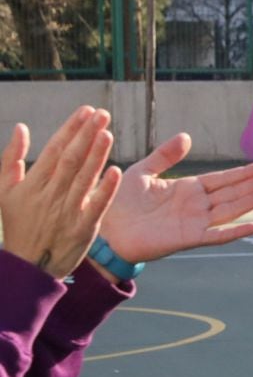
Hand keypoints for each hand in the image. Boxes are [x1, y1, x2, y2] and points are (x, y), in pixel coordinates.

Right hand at [0, 107, 120, 278]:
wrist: (28, 265)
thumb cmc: (19, 225)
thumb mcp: (5, 191)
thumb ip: (12, 159)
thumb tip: (21, 127)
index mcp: (33, 183)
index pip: (55, 149)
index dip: (71, 129)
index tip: (86, 111)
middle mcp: (51, 194)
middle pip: (72, 159)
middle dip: (87, 134)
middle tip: (102, 113)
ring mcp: (68, 211)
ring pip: (84, 178)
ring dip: (97, 154)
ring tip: (108, 132)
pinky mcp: (83, 229)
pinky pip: (96, 206)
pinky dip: (106, 189)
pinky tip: (117, 171)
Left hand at [98, 133, 252, 262]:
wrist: (105, 230)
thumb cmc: (119, 201)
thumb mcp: (143, 171)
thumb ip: (165, 155)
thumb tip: (187, 136)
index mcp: (188, 188)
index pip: (224, 179)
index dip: (245, 173)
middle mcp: (197, 205)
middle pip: (234, 192)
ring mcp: (195, 222)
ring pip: (231, 210)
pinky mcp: (188, 238)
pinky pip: (217, 235)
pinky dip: (236, 232)